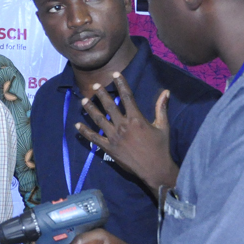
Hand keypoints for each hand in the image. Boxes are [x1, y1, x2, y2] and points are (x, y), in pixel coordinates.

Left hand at [76, 72, 178, 197]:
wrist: (154, 169)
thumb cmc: (161, 147)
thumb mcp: (163, 126)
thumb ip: (161, 108)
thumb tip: (166, 92)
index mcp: (136, 118)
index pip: (127, 96)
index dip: (121, 84)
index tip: (115, 74)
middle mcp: (123, 125)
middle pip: (109, 106)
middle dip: (101, 94)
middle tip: (95, 86)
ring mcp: (114, 137)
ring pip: (99, 119)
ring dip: (90, 109)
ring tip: (83, 100)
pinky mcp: (109, 148)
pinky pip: (94, 138)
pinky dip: (85, 132)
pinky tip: (77, 125)